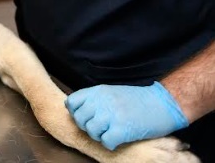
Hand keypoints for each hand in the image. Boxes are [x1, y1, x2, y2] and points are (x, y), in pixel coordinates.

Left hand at [65, 81, 188, 149]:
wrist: (163, 103)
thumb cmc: (138, 100)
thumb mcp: (112, 92)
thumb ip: (94, 99)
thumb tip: (74, 108)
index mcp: (98, 91)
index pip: (72, 102)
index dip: (76, 112)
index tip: (86, 117)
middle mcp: (102, 101)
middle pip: (79, 119)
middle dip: (87, 127)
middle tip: (100, 128)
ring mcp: (112, 115)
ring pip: (91, 131)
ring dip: (98, 136)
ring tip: (109, 133)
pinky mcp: (123, 129)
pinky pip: (106, 142)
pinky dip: (110, 144)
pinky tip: (118, 139)